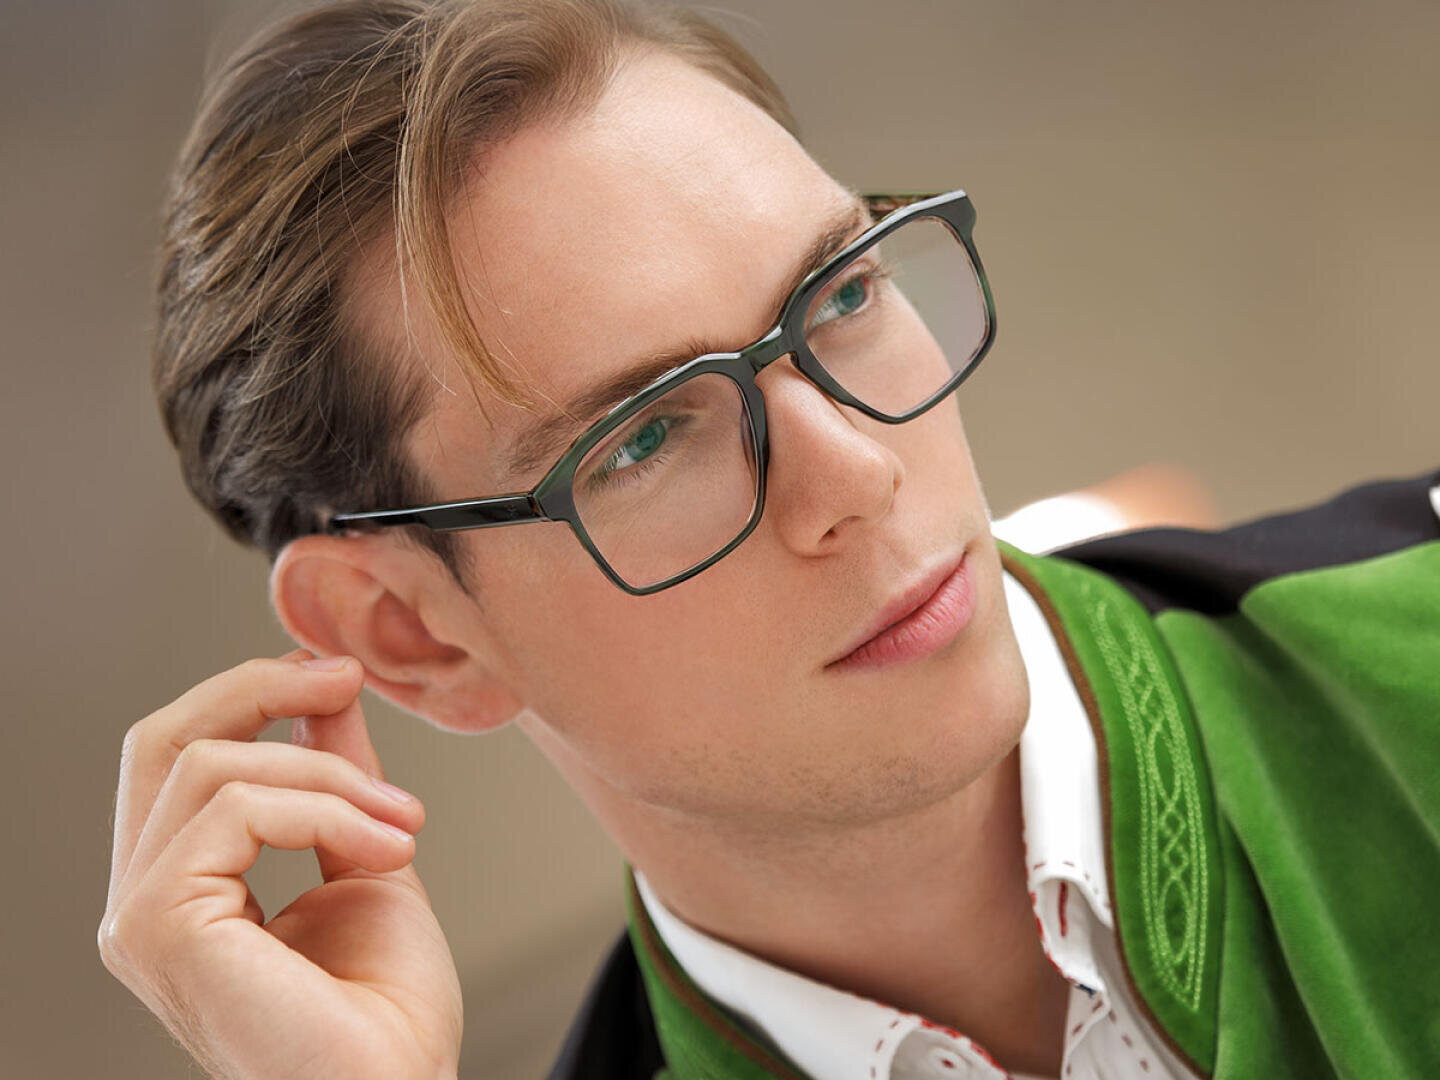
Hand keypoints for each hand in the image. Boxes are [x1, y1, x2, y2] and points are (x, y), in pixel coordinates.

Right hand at [98, 650, 462, 1079]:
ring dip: (332, 776)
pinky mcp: (159, 927)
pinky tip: (389, 849)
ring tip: (405, 822)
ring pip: (214, 766)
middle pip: (165, 738)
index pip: (179, 752)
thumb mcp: (364, 856)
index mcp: (184, 885)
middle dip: (260, 688)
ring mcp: (142, 917)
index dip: (251, 693)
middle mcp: (146, 900)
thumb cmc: (387, 1013)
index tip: (338, 674)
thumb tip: (326, 692)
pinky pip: (239, 808)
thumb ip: (334, 778)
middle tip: (348, 678)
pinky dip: (328, 811)